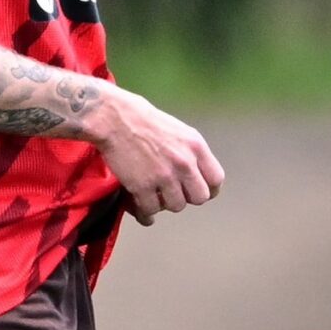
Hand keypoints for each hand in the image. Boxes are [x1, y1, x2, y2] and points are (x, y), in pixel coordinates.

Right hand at [88, 89, 225, 223]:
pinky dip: (145, 212)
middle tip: (173, 193)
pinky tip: (141, 208)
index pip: (216, 179)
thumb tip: (195, 175)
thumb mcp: (178, 131)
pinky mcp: (142, 186)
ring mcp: (164, 176)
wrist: (113, 117)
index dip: (207, 188)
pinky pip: (150, 210)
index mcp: (196, 146)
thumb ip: (190, 153)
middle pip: (200, 198)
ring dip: (164, 203)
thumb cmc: (143, 120)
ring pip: (176, 206)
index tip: (195, 190)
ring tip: (153, 195)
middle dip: (187, 197)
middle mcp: (184, 163)